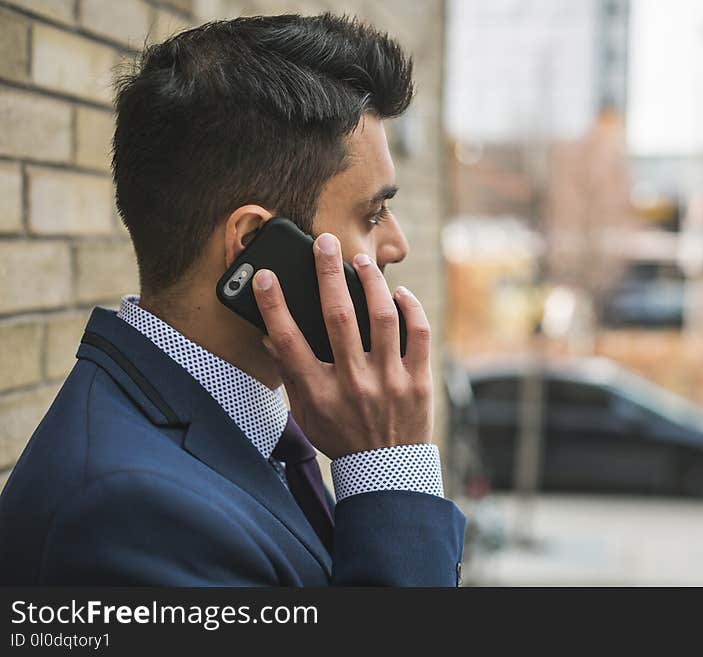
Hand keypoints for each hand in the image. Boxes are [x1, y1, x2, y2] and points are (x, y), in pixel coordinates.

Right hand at [252, 232, 432, 458]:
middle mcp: (353, 383)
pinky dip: (409, 307)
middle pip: (337, 317)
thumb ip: (291, 376)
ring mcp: (389, 381)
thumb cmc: (341, 438)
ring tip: (361, 262)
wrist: (387, 471)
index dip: (273, 305)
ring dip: (371, 282)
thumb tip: (271, 337)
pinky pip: (418, 333)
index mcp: (320, 393)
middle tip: (323, 243)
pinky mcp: (418, 380)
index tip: (265, 277)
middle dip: (327, 273)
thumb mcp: (306, 414)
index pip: (288, 342)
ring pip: (382, 316)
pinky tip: (398, 293)